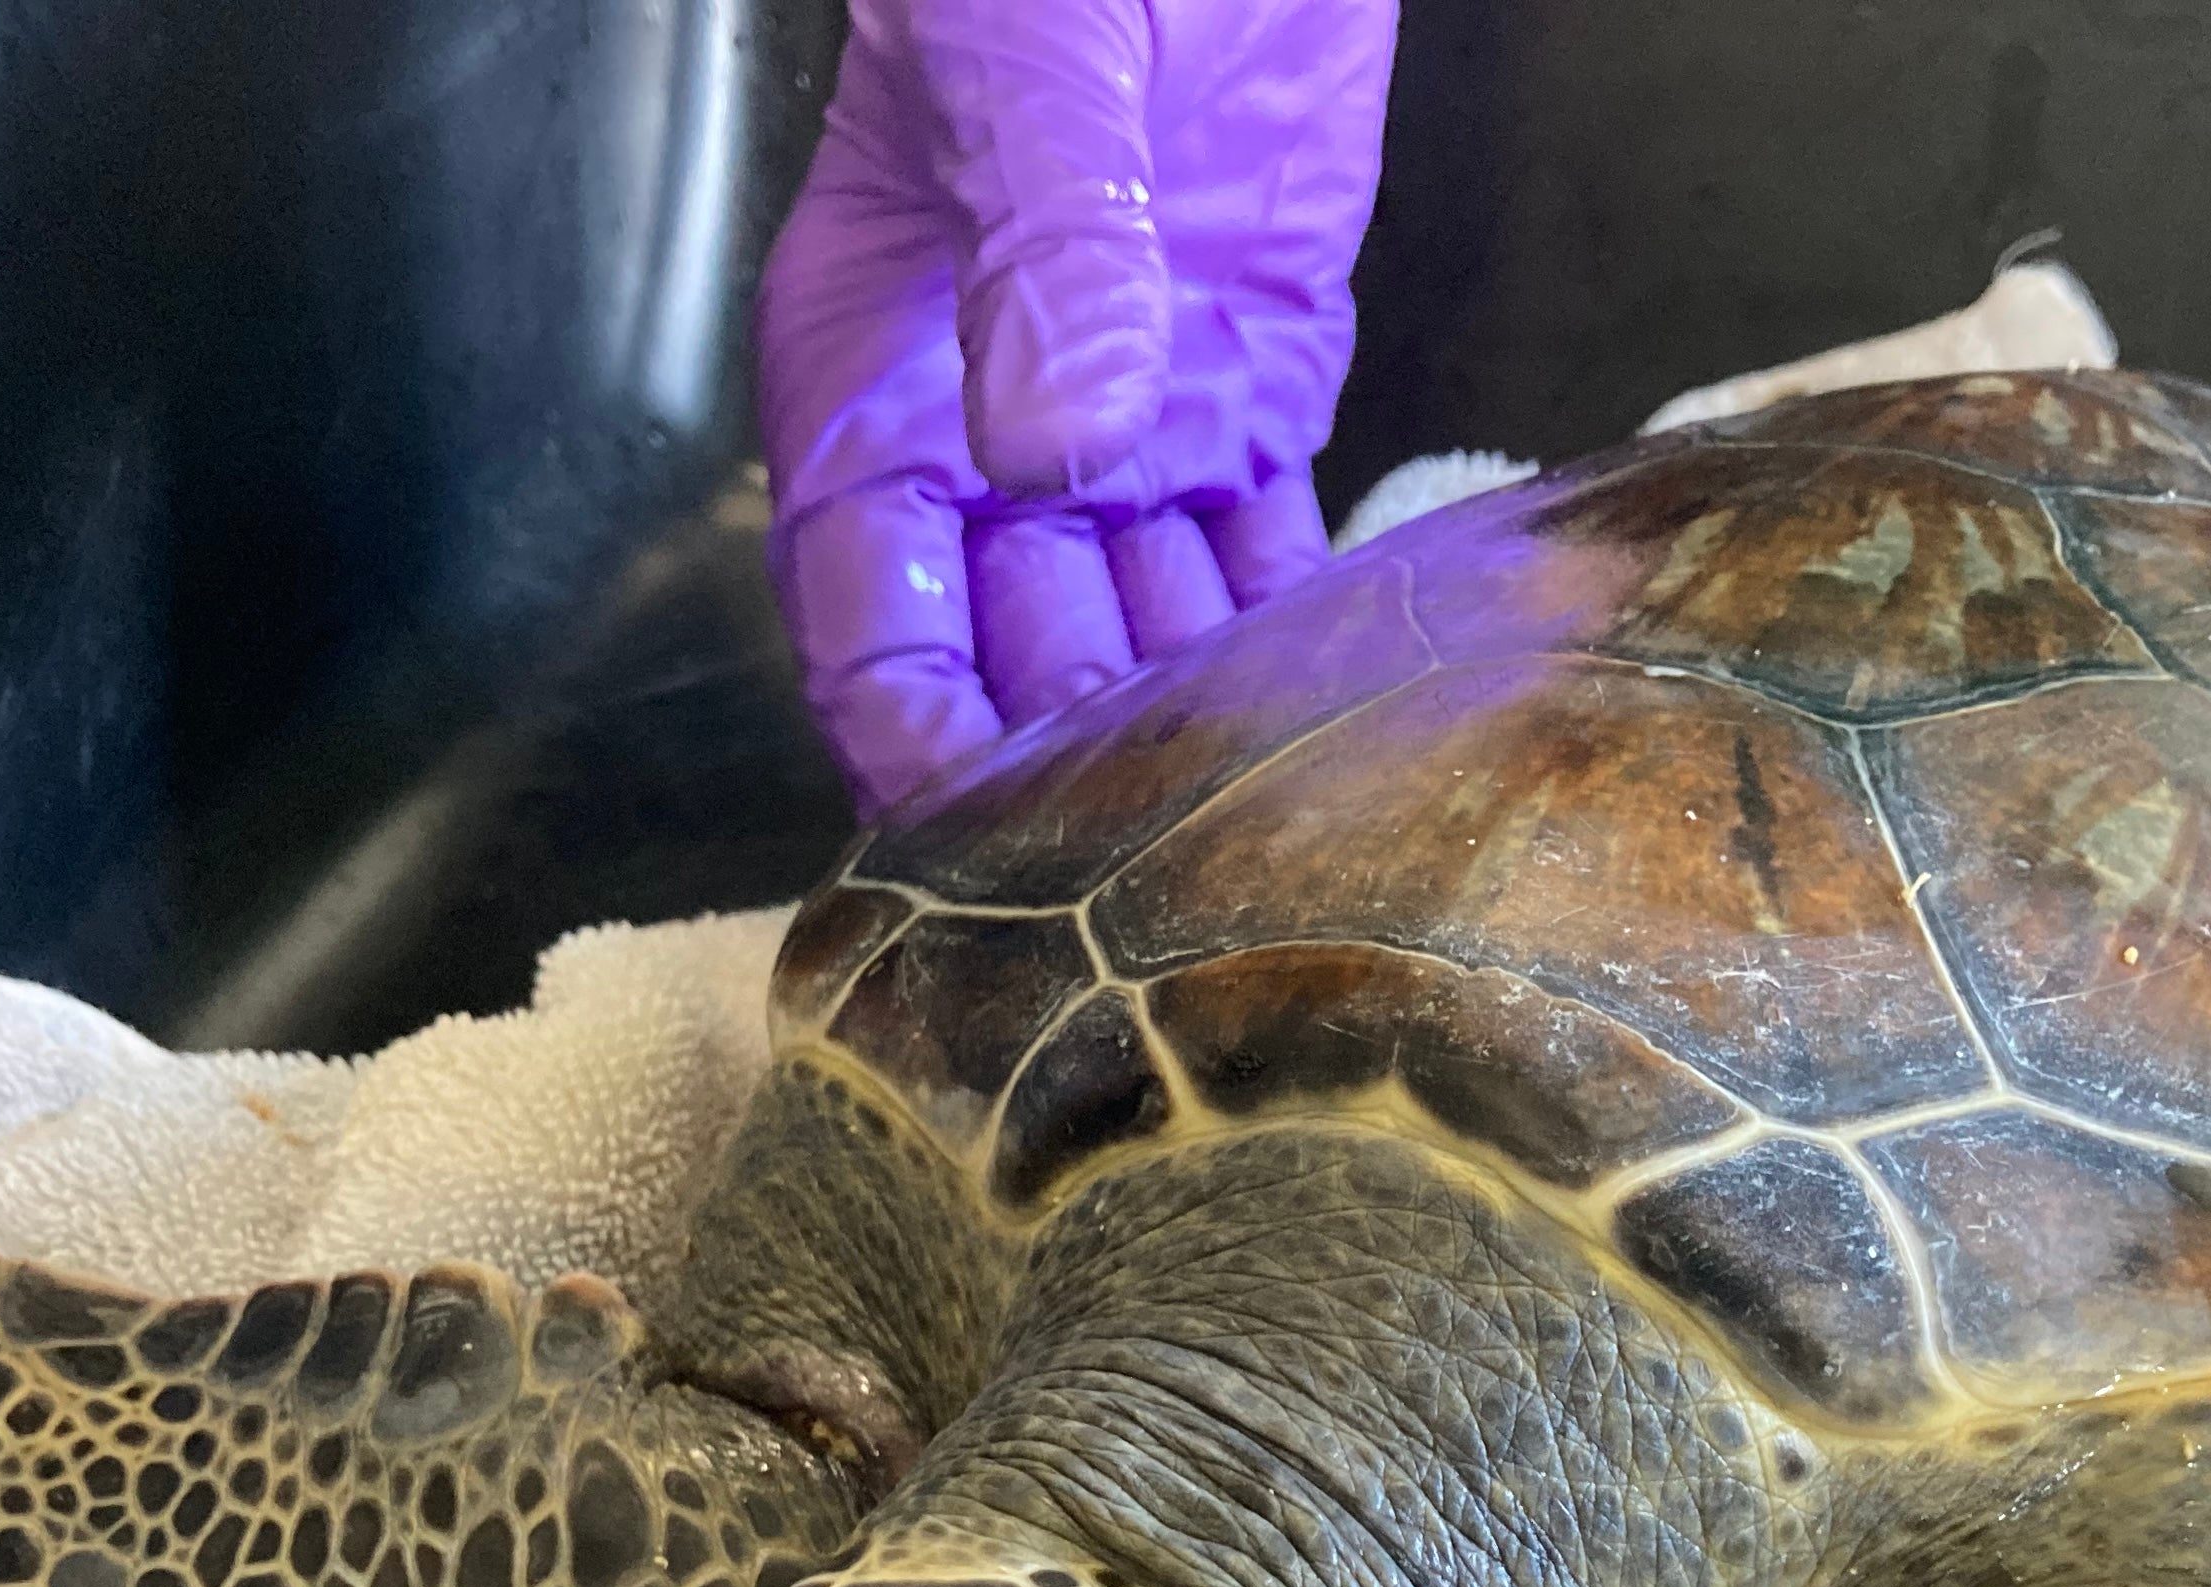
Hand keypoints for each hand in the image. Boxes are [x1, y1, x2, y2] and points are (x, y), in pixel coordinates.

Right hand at [754, 0, 1395, 815]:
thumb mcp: (1027, 59)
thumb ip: (1047, 249)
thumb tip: (1052, 448)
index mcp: (872, 367)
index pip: (865, 607)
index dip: (913, 737)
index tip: (975, 853)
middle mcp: (983, 428)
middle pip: (1006, 654)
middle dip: (1065, 774)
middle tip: (1155, 880)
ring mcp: (1125, 418)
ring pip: (1140, 631)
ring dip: (1189, 731)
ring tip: (1259, 836)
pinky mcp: (1248, 390)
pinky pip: (1261, 559)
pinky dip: (1295, 639)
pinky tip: (1345, 722)